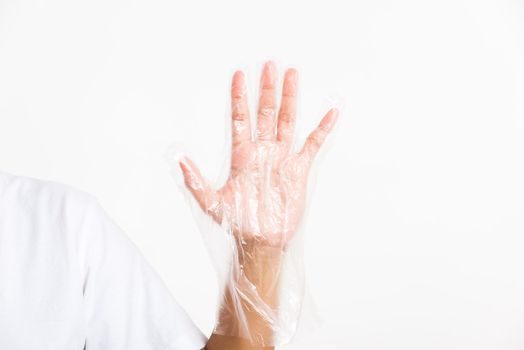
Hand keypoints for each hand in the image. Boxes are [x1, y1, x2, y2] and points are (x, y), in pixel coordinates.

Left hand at [179, 60, 337, 247]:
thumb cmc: (238, 222)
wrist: (261, 240)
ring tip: (292, 75)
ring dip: (289, 99)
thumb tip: (179, 161)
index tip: (238, 75)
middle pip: (265, 113)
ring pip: (286, 121)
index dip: (239, 97)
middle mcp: (262, 151)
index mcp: (242, 156)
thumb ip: (196, 181)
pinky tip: (330, 113)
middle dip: (266, 89)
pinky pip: (312, 145)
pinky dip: (321, 129)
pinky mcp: (298, 170)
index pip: (240, 119)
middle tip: (269, 65)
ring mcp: (281, 158)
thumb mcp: (212, 203)